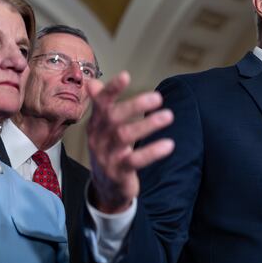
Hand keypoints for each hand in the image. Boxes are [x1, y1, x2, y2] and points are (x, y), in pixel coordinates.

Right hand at [86, 71, 174, 212]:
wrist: (106, 187)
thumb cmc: (109, 150)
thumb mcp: (102, 129)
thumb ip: (101, 106)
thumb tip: (92, 82)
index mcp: (96, 125)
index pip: (101, 104)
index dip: (112, 90)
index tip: (126, 75)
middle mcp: (99, 138)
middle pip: (113, 118)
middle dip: (135, 105)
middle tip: (158, 97)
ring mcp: (107, 156)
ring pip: (124, 136)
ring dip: (148, 125)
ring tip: (168, 115)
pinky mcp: (119, 172)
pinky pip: (135, 161)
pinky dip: (152, 152)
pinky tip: (169, 145)